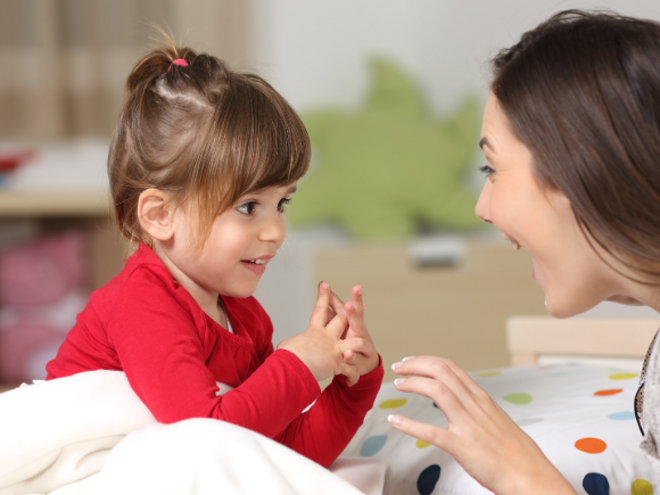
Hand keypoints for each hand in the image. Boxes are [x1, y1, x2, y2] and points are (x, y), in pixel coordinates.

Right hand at [277, 282, 370, 384]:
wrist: (291, 370)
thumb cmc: (286, 358)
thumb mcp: (287, 348)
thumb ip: (289, 345)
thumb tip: (283, 346)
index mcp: (314, 332)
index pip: (319, 310)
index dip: (323, 296)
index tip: (325, 283)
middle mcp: (327, 338)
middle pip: (343, 318)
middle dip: (351, 310)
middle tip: (356, 303)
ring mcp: (334, 350)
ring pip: (357, 342)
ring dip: (363, 346)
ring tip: (367, 350)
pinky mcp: (338, 364)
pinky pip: (351, 370)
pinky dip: (352, 377)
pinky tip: (352, 381)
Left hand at [388, 356, 576, 494]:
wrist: (531, 476)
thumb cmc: (516, 453)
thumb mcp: (496, 419)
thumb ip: (477, 407)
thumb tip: (462, 399)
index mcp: (482, 398)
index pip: (450, 368)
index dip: (427, 361)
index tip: (410, 362)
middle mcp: (475, 406)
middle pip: (441, 372)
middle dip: (416, 365)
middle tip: (398, 368)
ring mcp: (469, 425)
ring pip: (437, 391)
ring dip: (413, 384)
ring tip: (398, 385)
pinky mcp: (462, 447)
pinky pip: (432, 432)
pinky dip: (410, 425)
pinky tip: (395, 421)